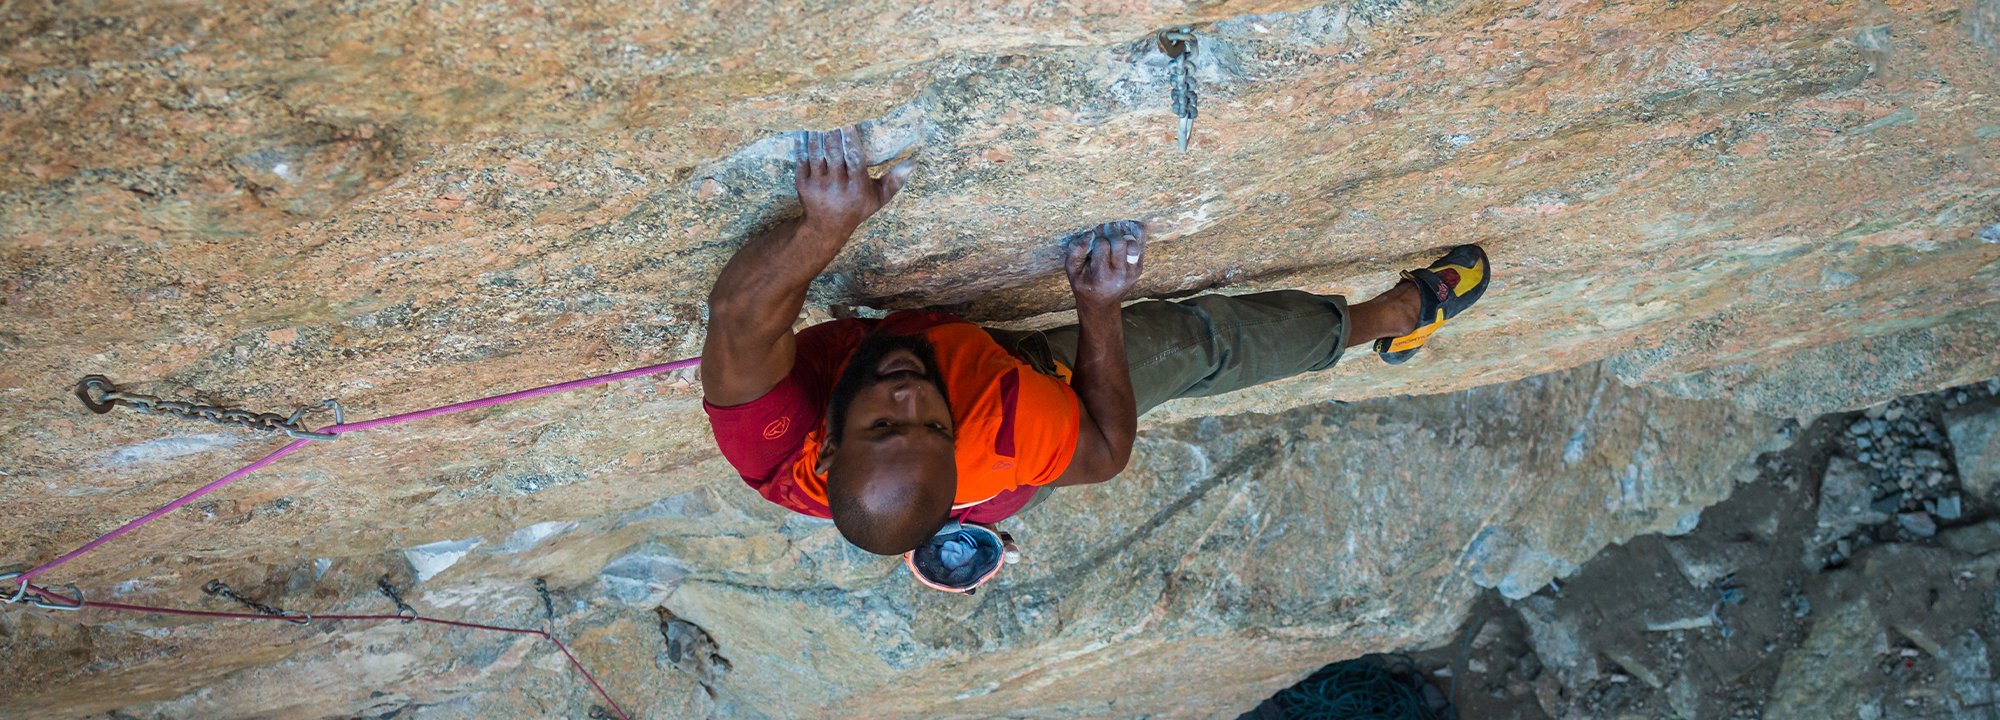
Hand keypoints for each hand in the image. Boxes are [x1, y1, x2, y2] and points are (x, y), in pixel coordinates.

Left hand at [795, 126, 913, 236]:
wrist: (827, 226)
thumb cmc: (857, 207)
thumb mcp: (879, 197)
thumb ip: (895, 180)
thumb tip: (913, 162)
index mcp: (857, 187)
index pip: (854, 159)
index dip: (850, 140)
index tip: (849, 124)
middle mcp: (836, 186)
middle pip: (834, 153)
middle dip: (833, 133)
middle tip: (832, 116)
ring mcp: (818, 185)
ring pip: (816, 153)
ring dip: (817, 135)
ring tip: (819, 120)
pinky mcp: (803, 184)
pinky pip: (801, 159)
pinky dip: (802, 144)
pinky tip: (805, 131)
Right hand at [1064, 220, 1145, 307]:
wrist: (1101, 303)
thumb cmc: (1084, 283)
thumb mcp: (1072, 270)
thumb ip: (1075, 250)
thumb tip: (1089, 234)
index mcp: (1101, 276)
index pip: (1102, 245)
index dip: (1095, 237)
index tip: (1092, 239)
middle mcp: (1120, 275)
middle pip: (1119, 242)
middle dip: (1109, 232)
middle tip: (1103, 231)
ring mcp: (1132, 272)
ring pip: (1133, 243)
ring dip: (1123, 234)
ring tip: (1114, 234)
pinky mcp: (1139, 268)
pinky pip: (1141, 245)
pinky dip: (1135, 233)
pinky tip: (1126, 229)